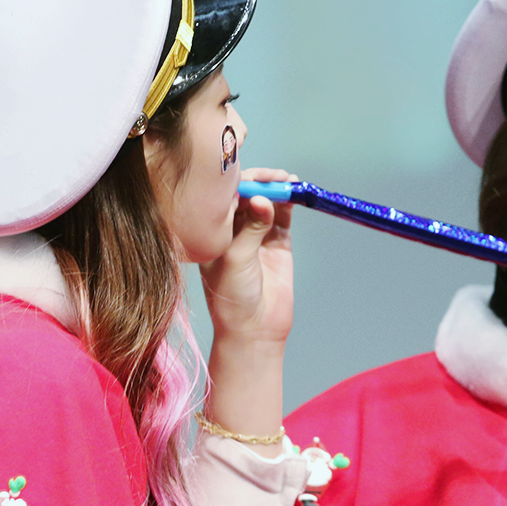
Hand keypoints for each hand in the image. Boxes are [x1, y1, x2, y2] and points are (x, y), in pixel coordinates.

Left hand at [199, 166, 295, 345]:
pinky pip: (283, 218)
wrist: (254, 329)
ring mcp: (257, 236)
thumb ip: (251, 228)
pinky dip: (288, 204)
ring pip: (267, 204)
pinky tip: (293, 191)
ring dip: (276, 190)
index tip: (252, 177)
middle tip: (275, 178)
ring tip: (287, 182)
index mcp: (213, 232)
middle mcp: (233, 230)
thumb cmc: (231, 297)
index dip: (238, 183)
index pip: (224, 199)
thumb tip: (262, 199)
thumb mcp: (235, 258)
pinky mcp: (278, 245)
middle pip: (247, 196)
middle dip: (260, 183)